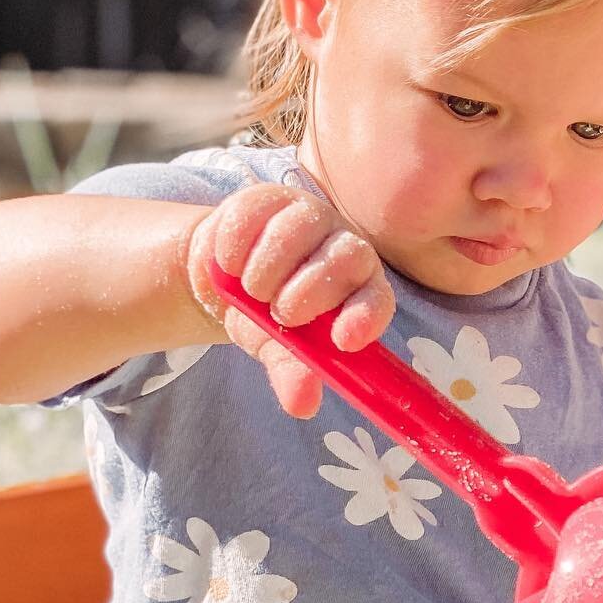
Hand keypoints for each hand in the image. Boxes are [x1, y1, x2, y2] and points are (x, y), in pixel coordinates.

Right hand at [186, 175, 393, 418]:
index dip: (367, 316)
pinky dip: (236, 246)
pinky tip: (229, 264)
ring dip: (266, 270)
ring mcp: (309, 216)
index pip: (378, 298)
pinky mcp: (270, 197)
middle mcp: (343, 246)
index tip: (342, 340)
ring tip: (252, 290)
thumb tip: (302, 404)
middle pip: (345, 258)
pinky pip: (255, 212)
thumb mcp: (276, 347)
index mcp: (360, 288)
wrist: (223, 277)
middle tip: (279, 313)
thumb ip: (292, 371)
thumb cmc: (264, 316)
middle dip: (306, 294)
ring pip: (298, 231)